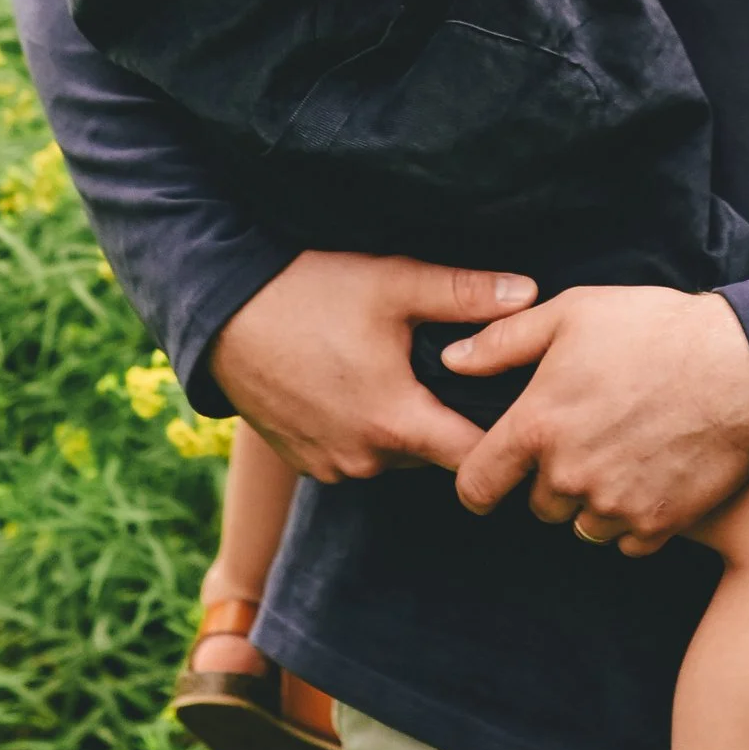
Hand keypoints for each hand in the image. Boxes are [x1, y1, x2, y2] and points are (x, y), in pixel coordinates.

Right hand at [209, 249, 536, 483]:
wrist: (218, 311)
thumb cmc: (307, 291)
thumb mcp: (391, 282)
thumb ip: (464, 293)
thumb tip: (530, 294)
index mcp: (395, 423)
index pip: (474, 456)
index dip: (501, 436)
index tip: (516, 411)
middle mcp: (363, 460)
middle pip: (434, 454)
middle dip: (447, 419)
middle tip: (456, 375)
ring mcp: (328, 466)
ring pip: (392, 455)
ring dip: (401, 423)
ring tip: (400, 372)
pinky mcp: (301, 462)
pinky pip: (353, 455)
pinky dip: (363, 428)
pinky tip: (356, 383)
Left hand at [444, 283, 748, 551]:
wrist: (743, 365)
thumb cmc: (655, 329)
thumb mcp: (572, 313)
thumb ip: (503, 342)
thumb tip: (452, 360)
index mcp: (537, 425)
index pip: (477, 484)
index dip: (478, 483)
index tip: (492, 477)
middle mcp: (569, 475)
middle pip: (537, 506)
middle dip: (551, 479)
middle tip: (588, 436)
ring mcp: (615, 505)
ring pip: (582, 525)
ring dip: (593, 501)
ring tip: (624, 453)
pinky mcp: (659, 525)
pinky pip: (628, 541)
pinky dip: (635, 517)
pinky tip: (653, 474)